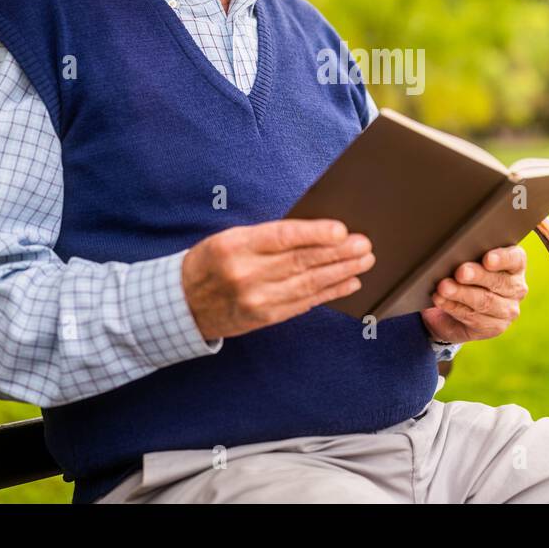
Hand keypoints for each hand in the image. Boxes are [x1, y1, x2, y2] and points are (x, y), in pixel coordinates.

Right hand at [182, 219, 373, 340]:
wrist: (183, 303)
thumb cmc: (211, 262)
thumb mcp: (231, 238)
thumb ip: (269, 236)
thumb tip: (315, 232)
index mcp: (237, 245)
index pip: (283, 237)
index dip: (315, 234)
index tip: (342, 230)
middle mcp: (247, 273)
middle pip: (302, 261)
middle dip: (339, 253)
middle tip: (365, 245)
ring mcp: (257, 298)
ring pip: (308, 283)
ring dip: (341, 272)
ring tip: (364, 261)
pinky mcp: (266, 317)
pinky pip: (305, 303)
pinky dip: (330, 292)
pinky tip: (349, 282)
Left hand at [420, 244, 526, 343]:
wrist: (455, 310)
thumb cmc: (465, 276)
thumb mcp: (468, 262)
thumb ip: (468, 255)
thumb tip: (452, 252)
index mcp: (515, 265)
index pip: (515, 259)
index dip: (502, 258)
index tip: (487, 259)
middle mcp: (516, 288)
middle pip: (498, 281)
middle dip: (476, 276)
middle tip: (460, 272)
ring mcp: (508, 310)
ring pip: (485, 301)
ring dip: (461, 294)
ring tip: (444, 287)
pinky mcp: (495, 327)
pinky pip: (473, 317)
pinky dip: (453, 307)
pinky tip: (441, 300)